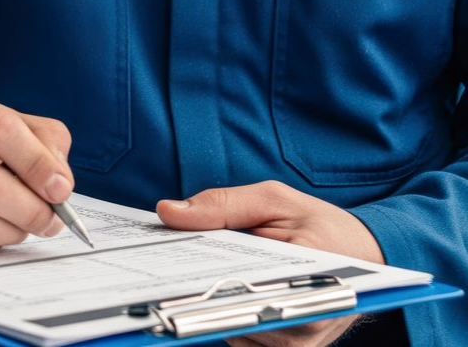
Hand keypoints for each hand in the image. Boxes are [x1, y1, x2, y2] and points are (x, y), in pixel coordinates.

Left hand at [157, 181, 383, 346]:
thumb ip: (222, 205)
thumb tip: (167, 213)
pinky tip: (216, 287)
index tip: (162, 267)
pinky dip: (224, 312)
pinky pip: (242, 337)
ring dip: (210, 302)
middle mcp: (303, 324)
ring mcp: (297, 344)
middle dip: (197, 288)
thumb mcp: (273, 200)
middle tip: (166, 267)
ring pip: (230, 330)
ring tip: (195, 272)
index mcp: (306, 280)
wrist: (370, 256)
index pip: (238, 289)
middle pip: (228, 316)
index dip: (195, 278)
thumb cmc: (320, 223)